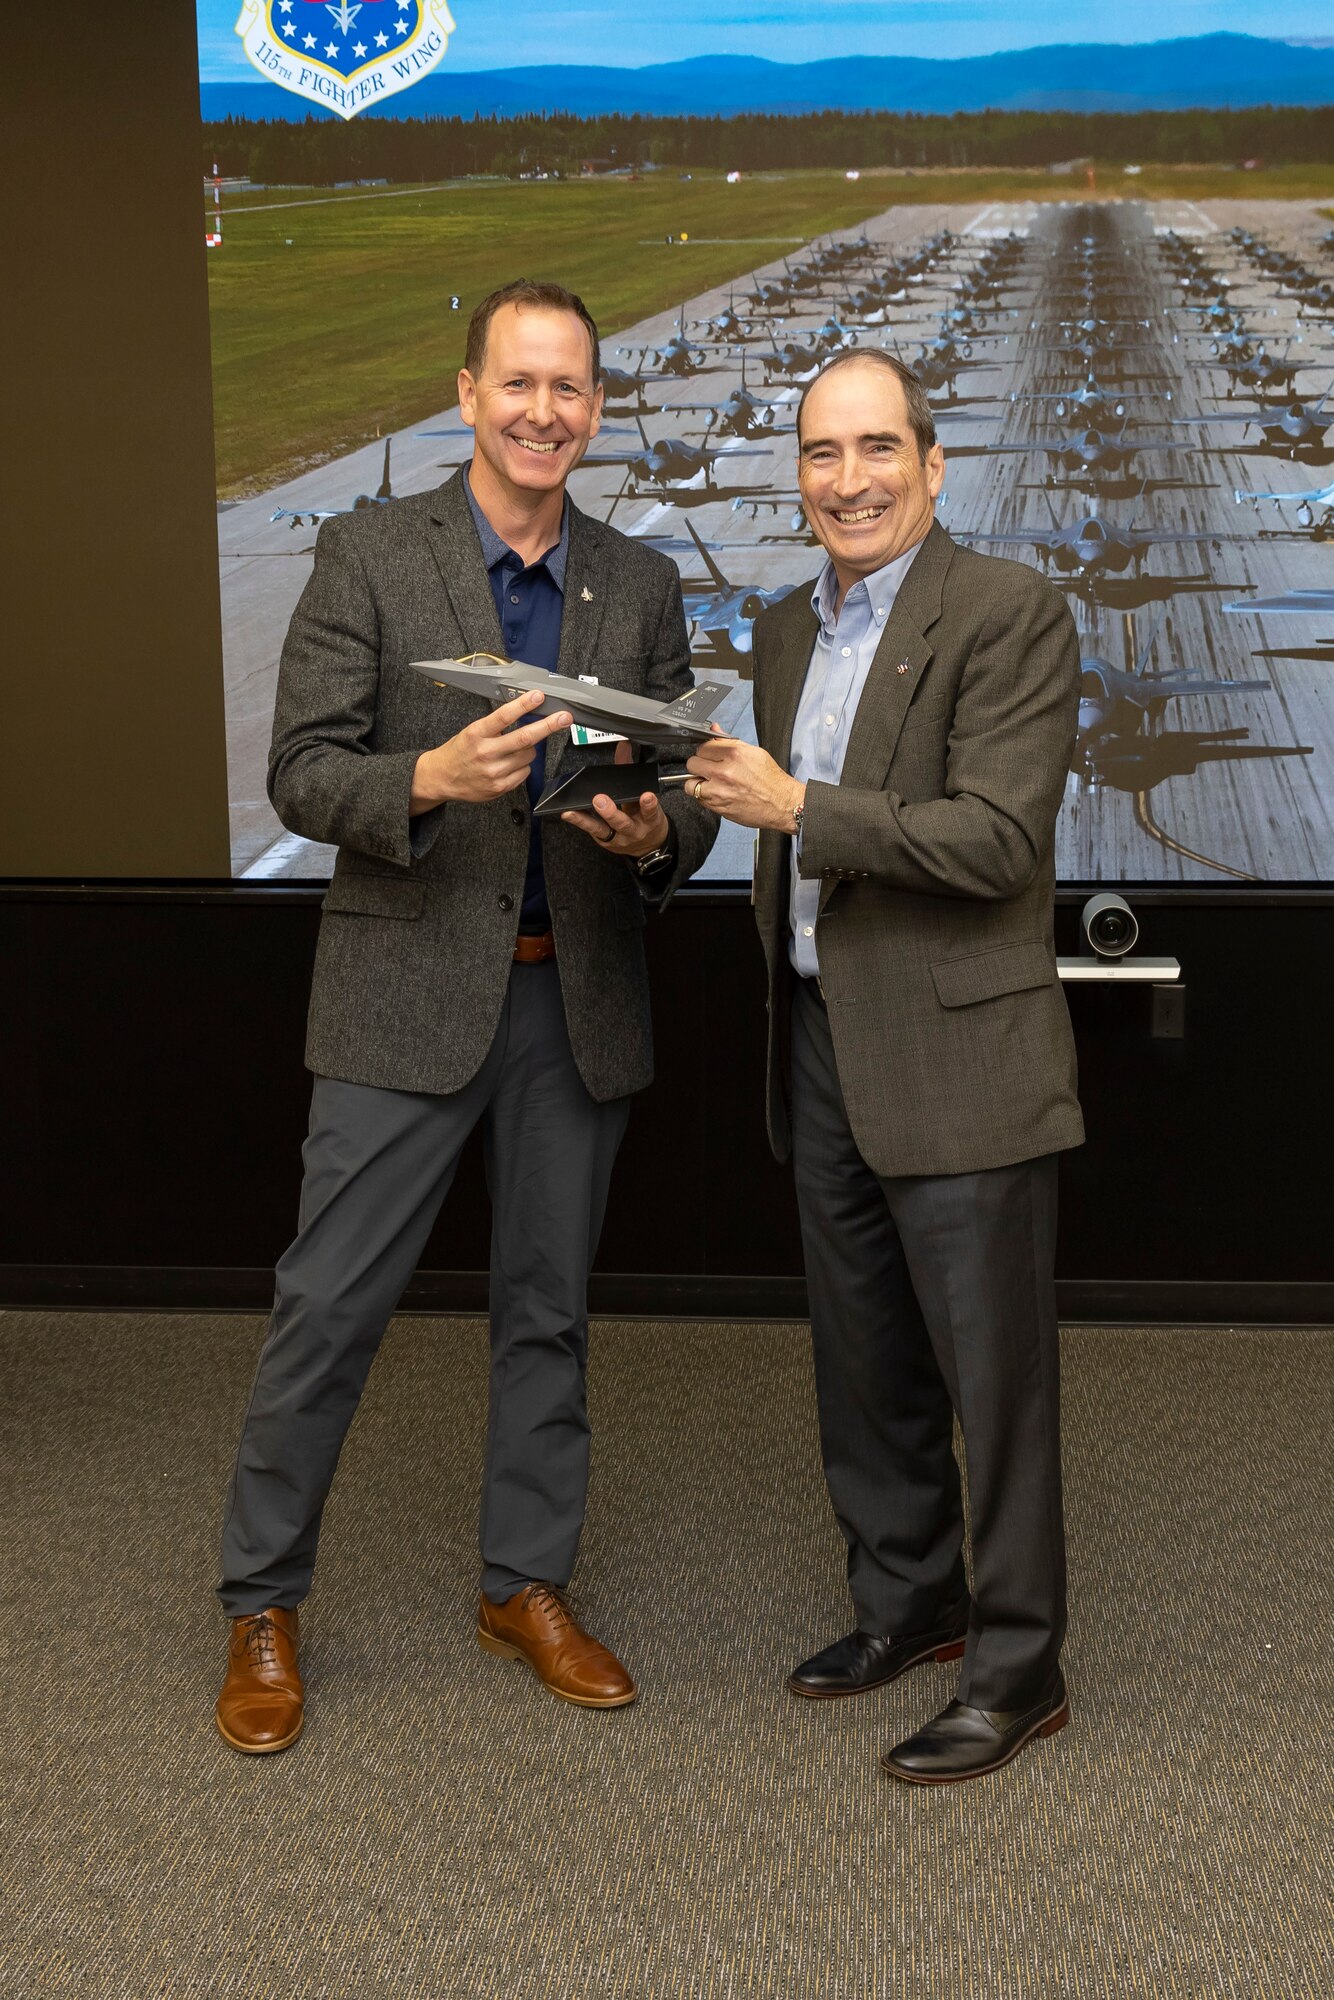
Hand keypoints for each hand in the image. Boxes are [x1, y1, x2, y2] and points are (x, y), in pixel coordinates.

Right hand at [411, 689, 572, 809]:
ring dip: (529, 749)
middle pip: (525, 738)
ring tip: (514, 749)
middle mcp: (485, 752)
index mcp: (476, 733)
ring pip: (529, 755)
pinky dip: (523, 766)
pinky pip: (525, 772)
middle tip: (564, 717)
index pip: (504, 716)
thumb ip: (496, 726)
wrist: (441, 778)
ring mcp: (494, 772)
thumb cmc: (460, 752)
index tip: (539, 696)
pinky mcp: (500, 787)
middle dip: (548, 725)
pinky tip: (510, 764)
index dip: (524, 705)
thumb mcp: (472, 731)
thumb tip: (525, 714)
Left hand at [561, 738, 672, 858]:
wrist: (648, 845)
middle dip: (610, 812)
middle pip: (622, 822)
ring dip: (586, 820)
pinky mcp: (604, 841)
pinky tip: (568, 814)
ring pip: (601, 829)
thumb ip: (631, 768)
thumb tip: (624, 744)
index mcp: (649, 818)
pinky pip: (591, 831)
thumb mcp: (645, 797)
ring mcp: (617, 838)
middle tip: (600, 800)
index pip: (650, 811)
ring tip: (572, 811)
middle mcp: (633, 830)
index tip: (647, 796)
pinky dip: (579, 822)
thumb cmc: (645, 816)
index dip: (648, 804)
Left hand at [685, 732, 803, 831]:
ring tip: (711, 783)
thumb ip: (728, 742)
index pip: (702, 746)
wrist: (782, 803)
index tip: (710, 755)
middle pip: (692, 763)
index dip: (706, 751)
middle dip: (699, 766)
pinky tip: (717, 794)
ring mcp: (719, 791)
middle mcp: (724, 772)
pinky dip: (704, 797)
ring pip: (690, 784)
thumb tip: (714, 729)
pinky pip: (698, 799)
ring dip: (698, 783)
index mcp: (734, 754)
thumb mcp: (753, 753)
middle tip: (710, 769)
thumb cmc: (770, 779)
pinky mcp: (717, 807)